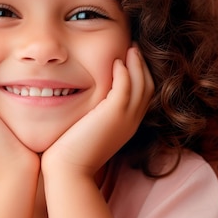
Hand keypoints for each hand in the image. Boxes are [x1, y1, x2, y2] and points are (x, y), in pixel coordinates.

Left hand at [41, 46, 153, 176]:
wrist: (69, 169)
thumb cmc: (72, 152)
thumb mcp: (90, 129)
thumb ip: (94, 115)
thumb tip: (88, 105)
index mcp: (127, 125)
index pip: (143, 95)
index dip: (140, 75)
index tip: (131, 60)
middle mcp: (131, 122)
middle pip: (148, 87)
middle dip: (143, 66)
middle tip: (134, 48)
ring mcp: (125, 118)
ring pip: (141, 84)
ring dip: (136, 64)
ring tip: (130, 48)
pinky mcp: (114, 114)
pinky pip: (126, 86)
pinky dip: (125, 72)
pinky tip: (117, 61)